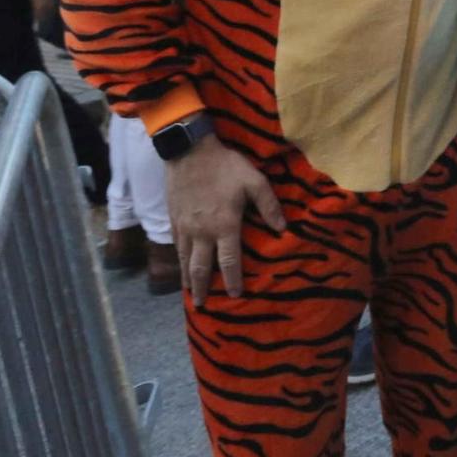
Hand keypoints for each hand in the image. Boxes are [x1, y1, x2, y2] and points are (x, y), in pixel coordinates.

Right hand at [166, 128, 286, 304]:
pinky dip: (178, 261)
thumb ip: (269, 206)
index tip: (236, 296)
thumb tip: (283, 228)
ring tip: (191, 294)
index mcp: (225, 225)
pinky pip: (176, 246)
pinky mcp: (174, 219)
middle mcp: (203, 232)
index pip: (229, 261)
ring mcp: (185, 227)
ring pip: (185, 260)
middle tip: (204, 306)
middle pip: (201, 268)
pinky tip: (180, 267)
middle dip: (204, 289)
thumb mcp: (254, 181)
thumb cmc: (225, 165)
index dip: (233, 280)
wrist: (189, 150)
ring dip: (188, 280)